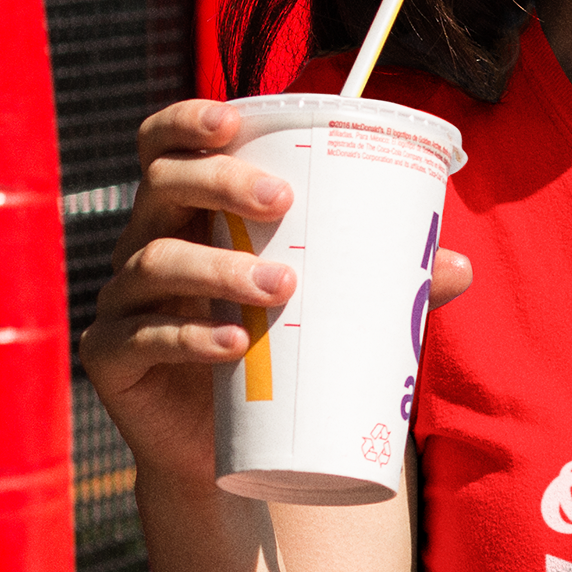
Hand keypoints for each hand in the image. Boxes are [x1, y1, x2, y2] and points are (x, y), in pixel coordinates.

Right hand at [79, 100, 472, 486]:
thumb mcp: (325, 314)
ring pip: (154, 262)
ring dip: (218, 267)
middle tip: (282, 203)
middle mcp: (146, 245)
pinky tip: (230, 345)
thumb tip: (459, 266)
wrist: (230, 452)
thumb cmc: (276, 359)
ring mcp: (123, 303)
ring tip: (281, 288)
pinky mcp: (112, 359)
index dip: (187, 122)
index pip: (166, 148)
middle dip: (219, 184)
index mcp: (189, 217)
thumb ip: (381, 287)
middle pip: (162, 188)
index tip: (232, 119)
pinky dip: (187, 337)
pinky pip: (140, 338)